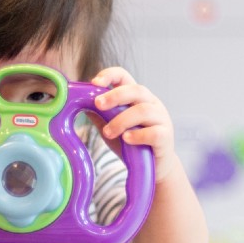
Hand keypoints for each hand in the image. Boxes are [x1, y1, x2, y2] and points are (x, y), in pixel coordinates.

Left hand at [92, 67, 177, 183]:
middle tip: (98, 104)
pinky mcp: (166, 137)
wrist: (154, 167)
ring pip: (143, 111)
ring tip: (107, 132)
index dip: (110, 75)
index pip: (124, 77)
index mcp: (136, 97)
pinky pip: (153, 132)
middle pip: (136, 90)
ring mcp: (161, 119)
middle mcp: (151, 103)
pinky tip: (126, 139)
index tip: (94, 83)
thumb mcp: (111, 127)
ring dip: (121, 120)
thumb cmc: (131, 144)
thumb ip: (99, 115)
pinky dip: (137, 135)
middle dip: (115, 95)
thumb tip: (78, 103)